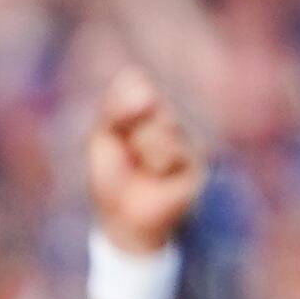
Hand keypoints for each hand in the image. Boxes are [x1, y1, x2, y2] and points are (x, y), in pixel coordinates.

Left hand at [87, 68, 204, 258]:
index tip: (112, 128)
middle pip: (148, 102)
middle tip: (127, 152)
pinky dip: (157, 163)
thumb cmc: (110, 176)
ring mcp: (186, 136)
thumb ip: (116, 108)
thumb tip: (139, 80)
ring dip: (143, 147)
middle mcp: (169, 116)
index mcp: (147, 106)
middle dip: (129, 129)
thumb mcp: (102, 138)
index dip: (120, 106)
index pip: (134, 84)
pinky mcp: (198, 158)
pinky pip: (174, 149)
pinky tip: (158, 175)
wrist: (123, 218)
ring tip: (141, 166)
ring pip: (163, 124)